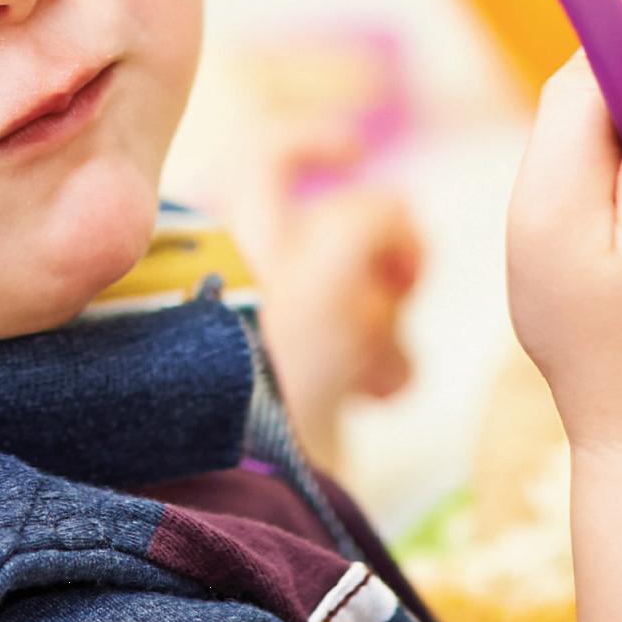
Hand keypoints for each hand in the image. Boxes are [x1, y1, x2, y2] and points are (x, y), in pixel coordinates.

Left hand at [215, 114, 419, 470]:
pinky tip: (380, 394)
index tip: (356, 148)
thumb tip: (395, 212)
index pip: (265, 155)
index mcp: (220, 232)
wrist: (247, 483)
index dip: (315, 138)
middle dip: (378, 254)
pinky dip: (381, 362)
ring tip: (381, 367)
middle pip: (334, 226)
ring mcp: (273, 328)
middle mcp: (239, 273)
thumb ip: (370, 218)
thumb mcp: (328, 261)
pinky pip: (362, 347)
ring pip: (359, 288)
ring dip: (386, 319)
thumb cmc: (272, 355)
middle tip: (402, 280)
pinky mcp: (301, 382)